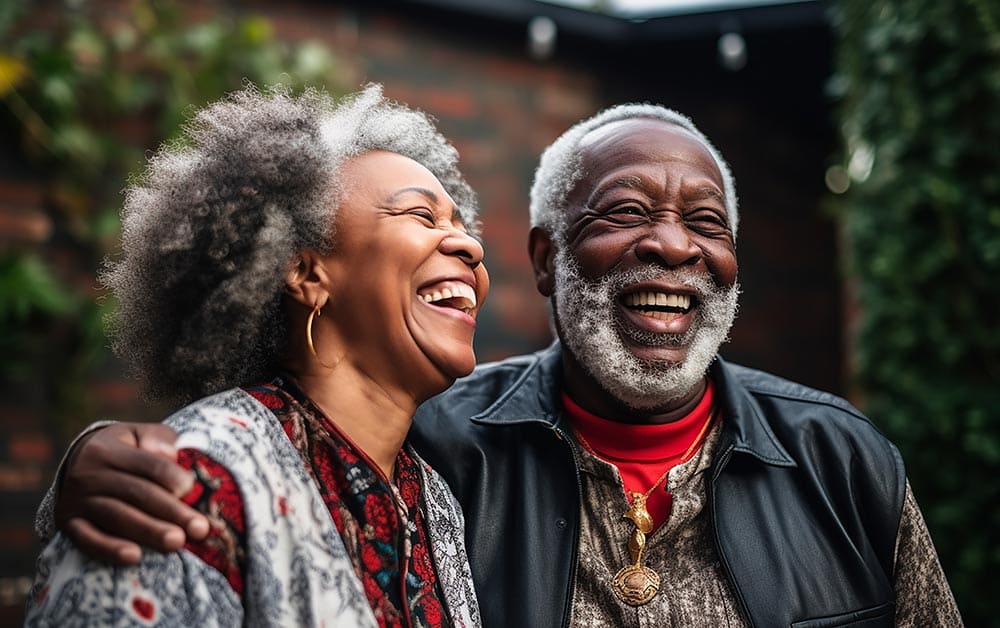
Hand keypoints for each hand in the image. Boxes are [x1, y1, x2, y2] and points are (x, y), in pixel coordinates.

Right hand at [55, 423, 209, 564]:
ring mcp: (76, 501)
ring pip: (117, 517)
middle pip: (136, 493)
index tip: (193, 490)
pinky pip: (88, 540)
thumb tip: (170, 454)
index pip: (146, 464)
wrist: (79, 463)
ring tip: (177, 542)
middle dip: (171, 511)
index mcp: (108, 450)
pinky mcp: (68, 524)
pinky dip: (110, 549)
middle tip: (199, 528)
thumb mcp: (140, 435)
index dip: (171, 476)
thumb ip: (159, 439)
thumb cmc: (126, 450)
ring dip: (149, 531)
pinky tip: (134, 557)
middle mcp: (88, 474)